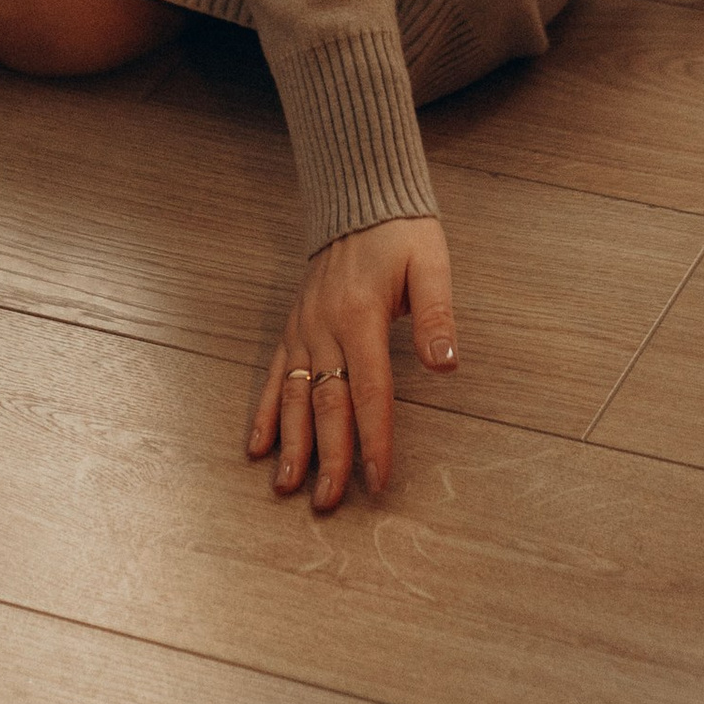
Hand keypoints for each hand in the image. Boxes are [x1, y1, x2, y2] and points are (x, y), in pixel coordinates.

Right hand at [248, 215, 458, 510]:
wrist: (357, 201)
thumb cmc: (400, 234)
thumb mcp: (429, 264)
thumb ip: (436, 315)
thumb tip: (446, 364)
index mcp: (361, 316)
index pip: (370, 391)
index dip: (374, 438)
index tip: (378, 479)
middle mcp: (324, 328)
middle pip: (326, 404)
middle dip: (328, 456)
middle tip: (328, 502)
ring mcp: (303, 330)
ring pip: (292, 396)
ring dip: (290, 444)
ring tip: (286, 486)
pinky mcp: (292, 328)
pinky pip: (272, 375)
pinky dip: (263, 412)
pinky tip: (256, 446)